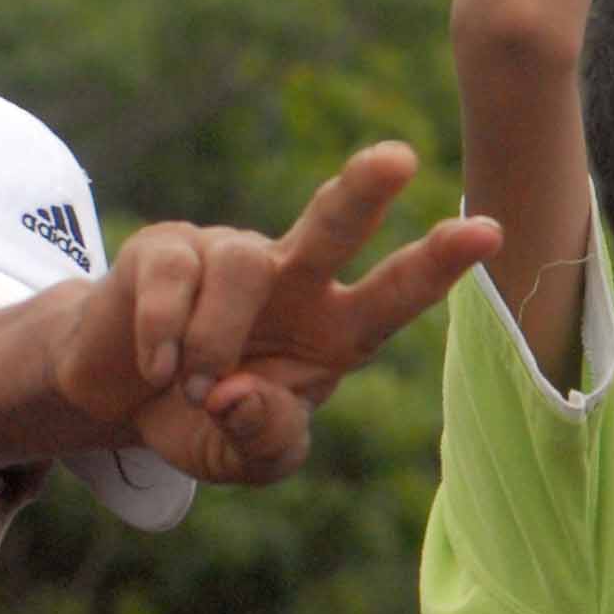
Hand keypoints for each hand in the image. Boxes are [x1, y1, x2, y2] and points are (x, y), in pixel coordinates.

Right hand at [50, 142, 502, 482]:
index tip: (490, 230)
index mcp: (339, 328)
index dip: (441, 263)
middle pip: (337, 222)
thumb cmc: (207, 422)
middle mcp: (297, 279)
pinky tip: (157, 365)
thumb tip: (239, 397)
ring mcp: (233, 254)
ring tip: (192, 386)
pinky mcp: (169, 248)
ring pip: (243, 266)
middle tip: (399, 158)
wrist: (124, 402)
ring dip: (216, 338)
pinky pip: (177, 274)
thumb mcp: (248, 456)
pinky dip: (166, 329)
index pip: (398, 291)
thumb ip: (263, 439)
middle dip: (365, 189)